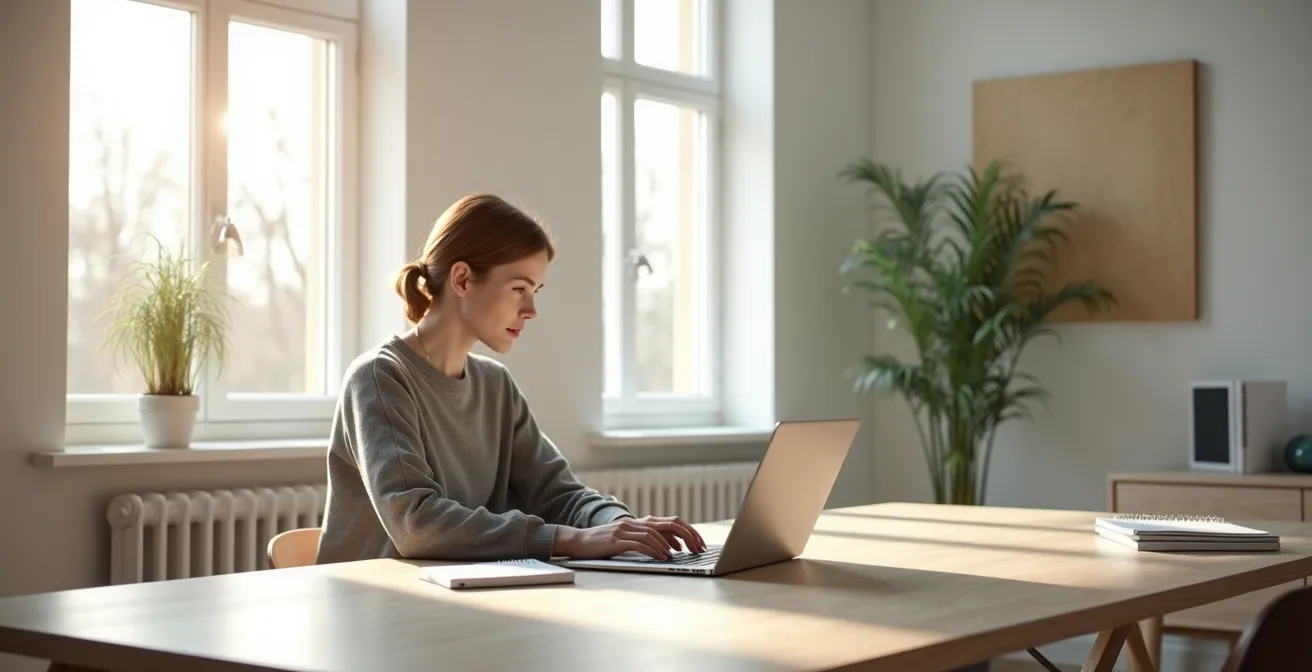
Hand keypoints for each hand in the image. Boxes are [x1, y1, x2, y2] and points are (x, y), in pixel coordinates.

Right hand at [554, 516, 706, 560]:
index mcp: (641, 522)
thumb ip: (650, 539)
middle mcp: (635, 522)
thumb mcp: (630, 538)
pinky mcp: (616, 540)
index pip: (672, 522)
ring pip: (654, 533)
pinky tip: (661, 557)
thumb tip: (674, 547)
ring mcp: (625, 530)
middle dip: (687, 536)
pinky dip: (652, 550)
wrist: (578, 541)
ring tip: (679, 556)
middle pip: (668, 524)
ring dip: (669, 545)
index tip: (700, 544)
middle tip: (697, 548)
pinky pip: (639, 543)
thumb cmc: (605, 543)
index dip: (689, 531)